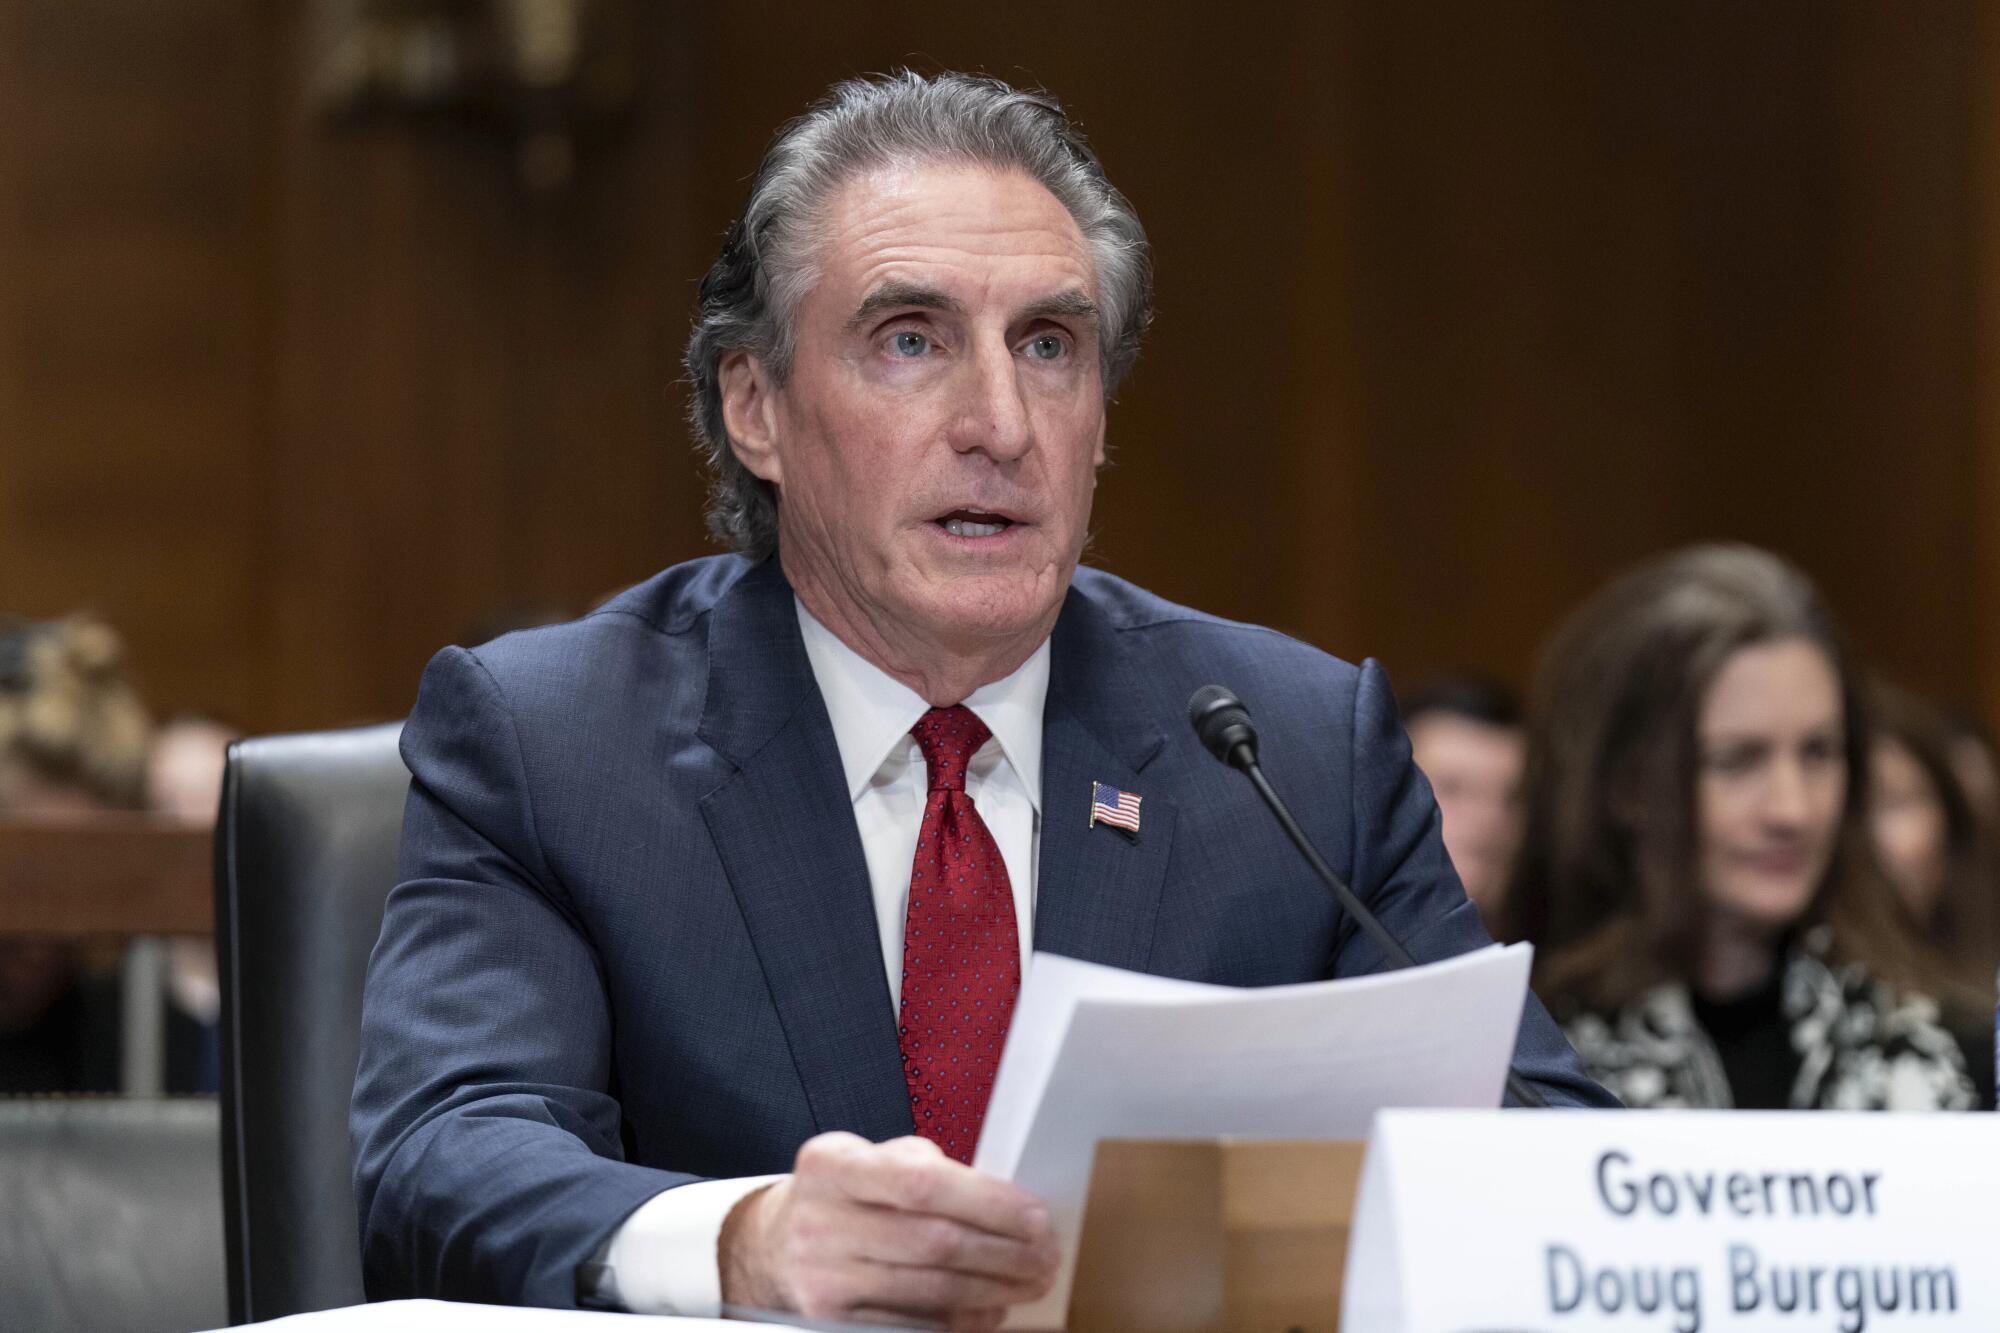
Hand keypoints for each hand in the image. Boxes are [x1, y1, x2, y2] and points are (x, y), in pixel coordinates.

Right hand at [719, 1131, 1058, 1329]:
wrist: (777, 1243)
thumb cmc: (844, 1195)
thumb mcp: (872, 1160)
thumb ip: (929, 1172)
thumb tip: (1010, 1207)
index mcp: (832, 1166)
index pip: (921, 1183)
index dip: (988, 1202)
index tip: (1036, 1216)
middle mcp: (820, 1222)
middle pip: (933, 1242)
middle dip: (1005, 1252)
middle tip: (1047, 1255)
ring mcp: (822, 1278)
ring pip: (930, 1290)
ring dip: (995, 1289)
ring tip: (1031, 1282)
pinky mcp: (830, 1323)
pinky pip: (912, 1326)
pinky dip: (961, 1321)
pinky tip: (991, 1309)